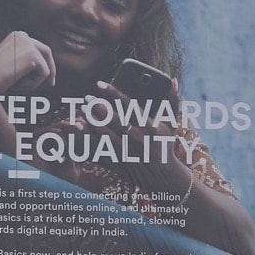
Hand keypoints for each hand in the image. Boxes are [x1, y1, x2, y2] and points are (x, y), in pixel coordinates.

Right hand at [0, 30, 55, 93]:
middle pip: (46, 53)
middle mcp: (24, 35)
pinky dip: (33, 84)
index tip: (47, 77)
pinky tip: (17, 82)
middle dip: (50, 69)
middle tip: (50, 84)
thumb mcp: (12, 63)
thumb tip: (47, 71)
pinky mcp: (32, 55)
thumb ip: (26, 61)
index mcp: (18, 35)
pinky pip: (44, 74)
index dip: (45, 63)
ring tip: (16, 84)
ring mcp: (28, 44)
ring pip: (45, 67)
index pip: (39, 48)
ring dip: (34, 81)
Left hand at [86, 77, 191, 192]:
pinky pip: (102, 147)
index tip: (99, 84)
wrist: (162, 174)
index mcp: (151, 126)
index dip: (113, 93)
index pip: (129, 105)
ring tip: (83, 110)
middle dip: (100, 108)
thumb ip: (172, 100)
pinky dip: (91, 137)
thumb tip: (173, 80)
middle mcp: (140, 138)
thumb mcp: (171, 123)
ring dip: (93, 122)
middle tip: (87, 97)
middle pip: (116, 120)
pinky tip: (81, 128)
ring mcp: (129, 151)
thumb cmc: (166, 143)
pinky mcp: (121, 161)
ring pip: (107, 134)